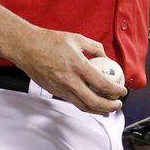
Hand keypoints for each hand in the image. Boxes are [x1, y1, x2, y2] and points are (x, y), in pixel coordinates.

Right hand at [12, 27, 126, 114]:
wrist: (26, 48)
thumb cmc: (49, 41)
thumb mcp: (76, 38)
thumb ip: (94, 47)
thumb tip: (105, 55)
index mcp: (78, 66)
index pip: (102, 84)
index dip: (115, 91)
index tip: (122, 91)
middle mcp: (70, 80)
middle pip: (94, 102)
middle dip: (109, 107)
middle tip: (117, 105)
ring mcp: (61, 89)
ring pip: (83, 106)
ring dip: (97, 110)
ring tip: (107, 109)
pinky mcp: (54, 92)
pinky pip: (73, 102)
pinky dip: (84, 105)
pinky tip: (90, 102)